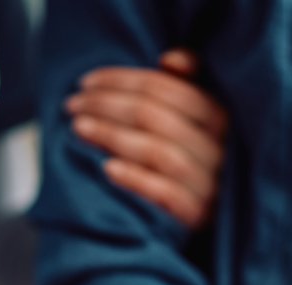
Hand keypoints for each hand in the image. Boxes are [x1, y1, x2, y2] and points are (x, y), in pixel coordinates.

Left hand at [67, 50, 228, 228]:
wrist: (214, 218)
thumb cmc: (195, 161)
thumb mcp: (196, 121)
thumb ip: (185, 86)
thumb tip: (169, 60)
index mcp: (219, 117)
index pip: (166, 88)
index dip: (121, 80)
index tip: (85, 83)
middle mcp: (219, 148)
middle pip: (155, 116)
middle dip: (107, 105)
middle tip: (72, 104)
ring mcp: (210, 184)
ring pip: (158, 152)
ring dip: (112, 136)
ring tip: (79, 128)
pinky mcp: (198, 215)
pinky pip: (166, 194)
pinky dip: (135, 178)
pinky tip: (107, 168)